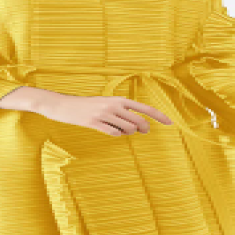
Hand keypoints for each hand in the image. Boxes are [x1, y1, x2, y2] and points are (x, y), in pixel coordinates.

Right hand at [36, 92, 173, 135]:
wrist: (64, 106)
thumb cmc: (88, 107)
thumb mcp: (108, 105)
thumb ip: (124, 113)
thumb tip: (142, 128)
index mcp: (119, 99)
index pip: (145, 108)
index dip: (159, 116)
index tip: (170, 123)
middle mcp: (114, 105)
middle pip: (138, 122)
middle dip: (140, 129)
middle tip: (135, 130)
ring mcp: (104, 114)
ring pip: (128, 129)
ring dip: (126, 133)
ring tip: (116, 128)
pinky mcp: (95, 122)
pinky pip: (113, 133)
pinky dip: (114, 134)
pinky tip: (107, 129)